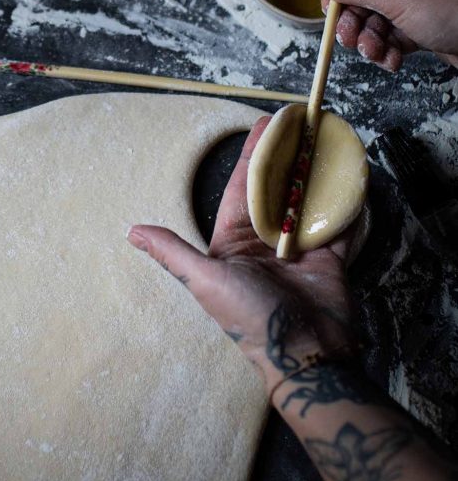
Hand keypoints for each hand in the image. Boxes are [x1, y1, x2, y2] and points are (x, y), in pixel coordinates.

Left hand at [127, 118, 358, 397]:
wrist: (306, 357)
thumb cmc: (249, 319)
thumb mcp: (206, 281)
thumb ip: (173, 252)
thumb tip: (131, 230)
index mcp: (234, 243)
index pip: (242, 188)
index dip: (253, 156)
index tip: (265, 126)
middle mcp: (265, 243)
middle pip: (276, 190)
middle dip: (286, 157)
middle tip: (299, 123)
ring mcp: (299, 250)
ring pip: (306, 202)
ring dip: (314, 174)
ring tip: (324, 139)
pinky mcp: (329, 260)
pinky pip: (336, 225)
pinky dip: (343, 204)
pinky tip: (349, 177)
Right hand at [308, 0, 457, 71]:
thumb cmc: (456, 9)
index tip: (329, 8)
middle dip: (355, 21)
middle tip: (348, 39)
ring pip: (375, 17)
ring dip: (370, 39)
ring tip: (375, 53)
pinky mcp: (423, 23)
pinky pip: (392, 33)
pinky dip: (387, 48)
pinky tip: (392, 59)